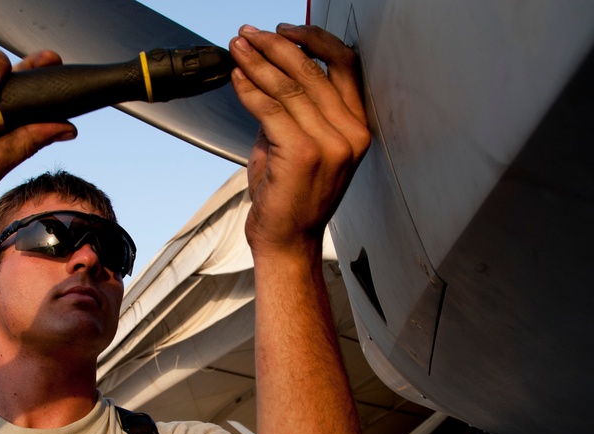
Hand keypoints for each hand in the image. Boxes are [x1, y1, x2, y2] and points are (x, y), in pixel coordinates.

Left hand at [229, 24, 369, 258]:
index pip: (345, 65)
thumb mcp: (301, 147)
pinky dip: (249, 89)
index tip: (287, 31)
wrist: (287, 243)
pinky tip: (236, 78)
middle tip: (248, 35)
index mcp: (357, 129)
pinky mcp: (303, 153)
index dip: (315, 40)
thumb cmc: (292, 199)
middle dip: (275, 46)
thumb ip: (294, 111)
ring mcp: (330, 144)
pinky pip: (271, 108)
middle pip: (313, 70)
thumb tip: (267, 71)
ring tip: (237, 49)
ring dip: (257, 62)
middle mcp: (350, 134)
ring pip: (289, 86)